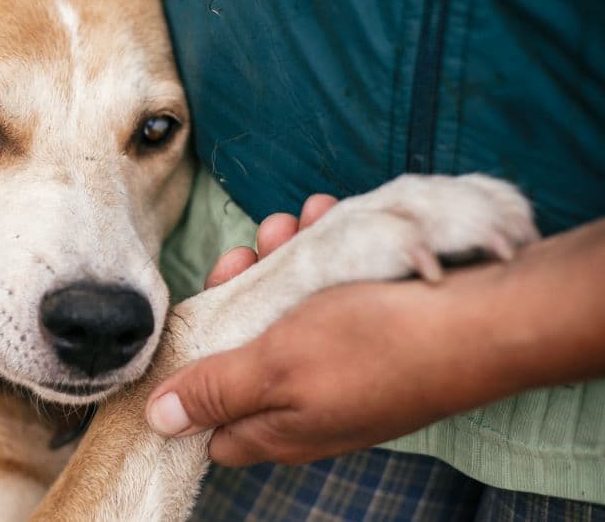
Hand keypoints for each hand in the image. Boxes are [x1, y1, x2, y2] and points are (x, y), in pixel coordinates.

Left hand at [148, 202, 604, 466]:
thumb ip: (216, 391)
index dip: (191, 374)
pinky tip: (328, 217)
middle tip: (245, 253)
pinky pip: (331, 294)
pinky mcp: (372, 334)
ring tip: (290, 222)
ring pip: (287, 312)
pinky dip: (324, 256)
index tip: (191, 320)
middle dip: (237, 294)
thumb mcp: (275, 366)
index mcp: (278, 428)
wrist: (484, 321)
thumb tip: (162, 419)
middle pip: (245, 352)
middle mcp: (308, 404)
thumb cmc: (375, 347)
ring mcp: (342, 370)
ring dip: (281, 261)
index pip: (211, 422)